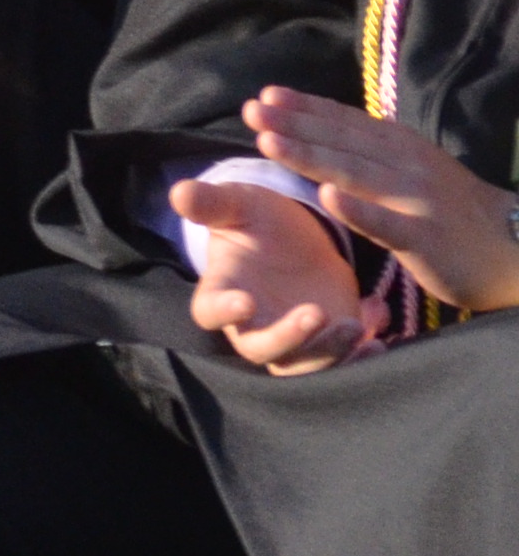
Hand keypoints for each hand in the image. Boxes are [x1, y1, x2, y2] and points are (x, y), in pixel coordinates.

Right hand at [171, 176, 364, 374]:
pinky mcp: (329, 342)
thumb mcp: (240, 206)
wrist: (300, 240)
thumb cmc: (260, 222)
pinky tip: (375, 312)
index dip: (224, 312)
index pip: (211, 311)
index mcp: (225, 292)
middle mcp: (255, 324)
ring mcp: (294, 338)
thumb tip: (179, 190)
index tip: (244, 302)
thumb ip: (212, 203)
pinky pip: (344, 359)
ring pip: (305, 364)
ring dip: (331, 352)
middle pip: (262, 349)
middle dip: (288, 338)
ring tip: (356, 325)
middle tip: (316, 315)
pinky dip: (364, 346)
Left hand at [242, 87, 518, 318]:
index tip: (266, 94)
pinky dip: (356, 210)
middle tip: (251, 110)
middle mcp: (407, 166)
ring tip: (268, 142)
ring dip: (310, 156)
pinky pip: (385, 224)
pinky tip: (325, 198)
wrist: (514, 247)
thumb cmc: (453, 209)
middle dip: (294, 125)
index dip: (308, 108)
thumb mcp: (414, 169)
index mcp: (402, 148)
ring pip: (356, 175)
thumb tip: (326, 128)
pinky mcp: (424, 237)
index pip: (348, 124)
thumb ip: (374, 152)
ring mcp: (416, 200)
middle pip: (343, 143)